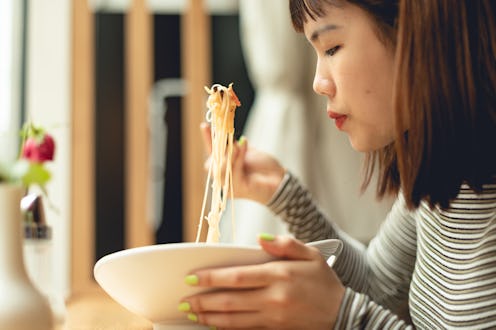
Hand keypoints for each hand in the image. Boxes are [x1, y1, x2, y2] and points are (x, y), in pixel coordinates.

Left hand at [180, 235, 344, 328]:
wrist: (343, 314)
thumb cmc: (324, 282)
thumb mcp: (310, 254)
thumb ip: (284, 244)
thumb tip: (260, 238)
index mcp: (279, 275)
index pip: (237, 277)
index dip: (212, 278)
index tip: (193, 278)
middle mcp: (273, 298)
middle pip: (229, 300)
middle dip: (203, 301)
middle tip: (184, 300)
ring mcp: (273, 317)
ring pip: (233, 319)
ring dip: (209, 317)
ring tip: (192, 313)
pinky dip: (226, 328)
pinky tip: (214, 325)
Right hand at [200, 123, 285, 203]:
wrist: (279, 180)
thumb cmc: (263, 167)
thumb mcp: (246, 152)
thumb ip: (234, 146)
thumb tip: (224, 134)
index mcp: (224, 169)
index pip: (212, 154)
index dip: (208, 140)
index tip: (205, 125)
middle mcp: (224, 179)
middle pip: (211, 164)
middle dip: (218, 148)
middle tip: (226, 135)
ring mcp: (230, 186)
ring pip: (220, 169)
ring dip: (229, 154)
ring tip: (237, 144)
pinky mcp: (238, 189)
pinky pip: (233, 172)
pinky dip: (238, 158)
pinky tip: (242, 146)